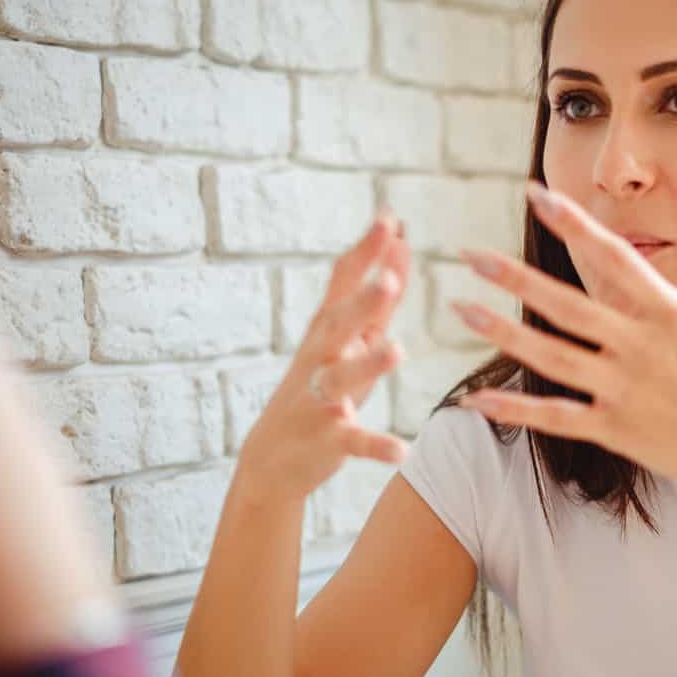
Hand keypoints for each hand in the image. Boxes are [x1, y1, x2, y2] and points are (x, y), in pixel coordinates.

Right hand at [237, 214, 410, 505]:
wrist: (273, 458)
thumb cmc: (321, 386)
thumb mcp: (350, 340)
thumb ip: (379, 296)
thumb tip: (402, 242)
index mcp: (328, 330)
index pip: (344, 283)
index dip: (366, 252)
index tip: (389, 218)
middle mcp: (321, 358)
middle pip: (340, 325)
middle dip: (363, 302)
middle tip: (388, 279)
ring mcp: (321, 398)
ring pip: (342, 379)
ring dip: (368, 365)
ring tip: (396, 351)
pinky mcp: (327, 439)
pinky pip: (354, 441)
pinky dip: (377, 445)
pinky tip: (403, 448)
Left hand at [452, 183, 676, 499]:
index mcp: (671, 313)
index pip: (612, 256)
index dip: (572, 223)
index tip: (537, 195)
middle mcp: (643, 348)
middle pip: (566, 305)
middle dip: (514, 277)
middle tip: (469, 255)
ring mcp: (626, 391)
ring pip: (551, 356)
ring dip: (503, 332)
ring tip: (461, 308)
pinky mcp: (617, 430)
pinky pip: (556, 417)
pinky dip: (515, 408)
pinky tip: (476, 398)